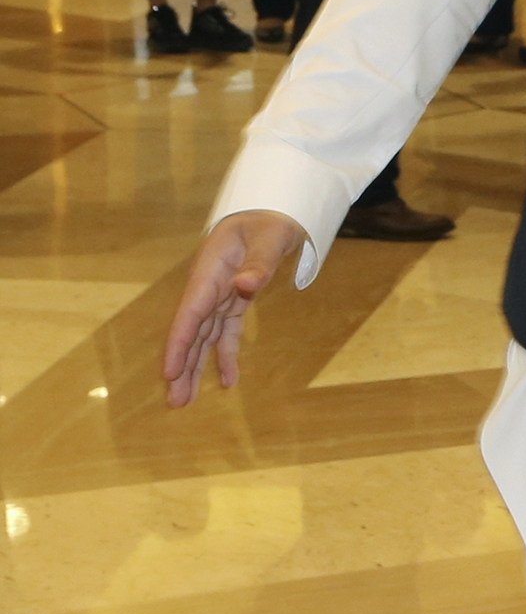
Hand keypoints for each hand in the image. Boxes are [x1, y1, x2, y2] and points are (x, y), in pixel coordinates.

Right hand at [160, 210, 308, 406]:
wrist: (268, 212)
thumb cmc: (268, 221)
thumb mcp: (269, 237)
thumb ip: (259, 262)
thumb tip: (246, 286)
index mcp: (210, 272)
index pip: (190, 314)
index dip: (178, 344)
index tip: (168, 372)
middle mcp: (208, 288)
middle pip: (190, 333)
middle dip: (180, 367)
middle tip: (174, 402)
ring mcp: (218, 296)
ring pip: (202, 338)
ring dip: (194, 368)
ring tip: (183, 400)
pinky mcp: (232, 301)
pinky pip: (225, 333)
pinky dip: (225, 356)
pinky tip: (228, 381)